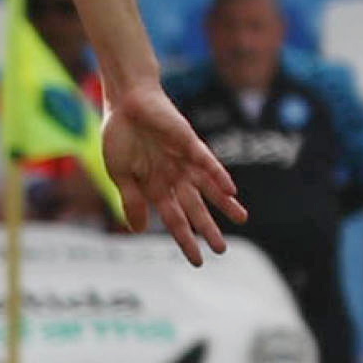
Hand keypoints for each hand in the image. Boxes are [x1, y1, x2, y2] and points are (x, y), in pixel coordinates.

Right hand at [102, 89, 246, 266]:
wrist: (125, 102)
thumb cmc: (119, 136)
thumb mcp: (120, 174)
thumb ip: (132, 201)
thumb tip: (139, 230)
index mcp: (155, 187)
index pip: (174, 219)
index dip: (185, 239)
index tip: (198, 260)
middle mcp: (173, 177)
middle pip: (195, 208)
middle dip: (208, 228)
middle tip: (222, 249)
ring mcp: (184, 161)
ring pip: (208, 187)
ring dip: (224, 203)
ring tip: (242, 219)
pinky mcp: (189, 143)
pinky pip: (207, 162)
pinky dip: (218, 175)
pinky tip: (230, 189)